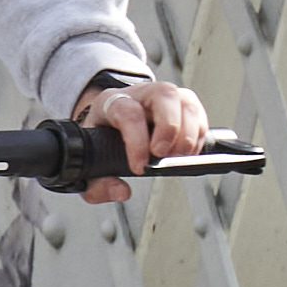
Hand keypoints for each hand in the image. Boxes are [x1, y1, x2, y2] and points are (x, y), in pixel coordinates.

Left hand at [66, 68, 222, 185]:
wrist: (105, 127)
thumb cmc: (98, 144)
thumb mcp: (88, 165)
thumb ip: (97, 184)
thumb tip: (121, 191)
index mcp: (111, 103)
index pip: (128, 113)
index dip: (137, 141)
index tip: (140, 166)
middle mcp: (139, 94)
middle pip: (163, 94)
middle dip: (168, 128)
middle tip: (163, 156)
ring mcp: (162, 97)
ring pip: (185, 100)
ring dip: (188, 132)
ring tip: (179, 158)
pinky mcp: (180, 105)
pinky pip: (197, 112)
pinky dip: (198, 134)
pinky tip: (188, 153)